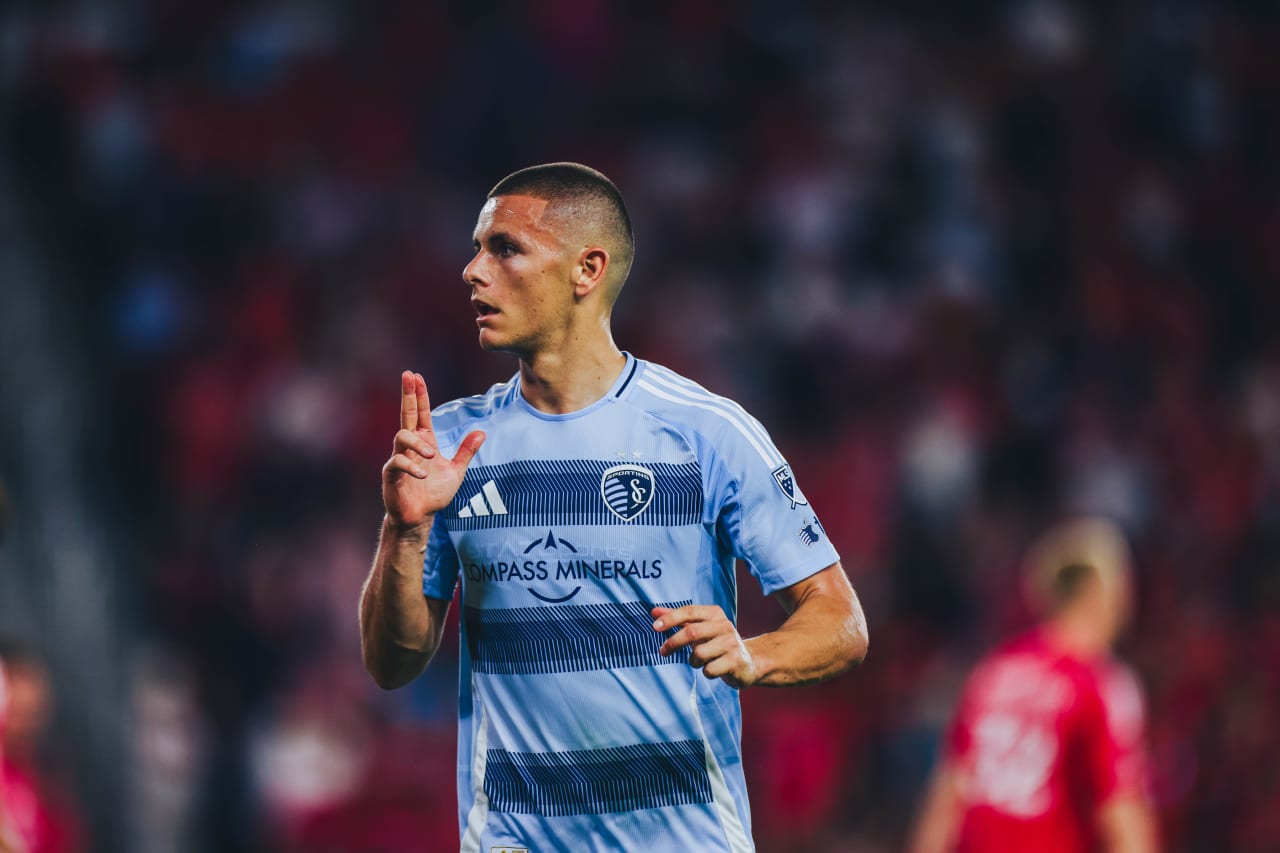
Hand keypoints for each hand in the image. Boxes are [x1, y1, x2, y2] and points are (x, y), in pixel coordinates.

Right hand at [382, 371, 483, 530]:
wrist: (420, 517)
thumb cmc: (434, 493)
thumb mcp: (456, 471)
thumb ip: (466, 451)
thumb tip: (481, 432)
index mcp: (424, 442)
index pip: (421, 413)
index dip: (419, 395)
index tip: (415, 376)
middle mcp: (409, 447)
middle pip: (407, 414)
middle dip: (408, 395)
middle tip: (408, 375)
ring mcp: (399, 459)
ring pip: (401, 437)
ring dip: (417, 442)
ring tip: (431, 454)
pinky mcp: (391, 475)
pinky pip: (397, 463)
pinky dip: (410, 466)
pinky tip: (423, 474)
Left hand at [653, 604, 758, 688]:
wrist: (748, 662)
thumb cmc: (717, 643)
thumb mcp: (700, 628)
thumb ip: (678, 619)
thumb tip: (653, 611)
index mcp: (715, 614)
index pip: (689, 611)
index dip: (670, 618)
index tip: (654, 626)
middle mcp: (725, 625)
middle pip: (692, 632)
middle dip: (673, 642)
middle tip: (663, 651)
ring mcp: (731, 643)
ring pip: (699, 653)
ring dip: (693, 661)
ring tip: (699, 661)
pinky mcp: (735, 662)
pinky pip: (709, 669)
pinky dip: (705, 671)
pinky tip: (712, 669)